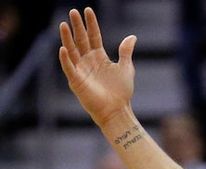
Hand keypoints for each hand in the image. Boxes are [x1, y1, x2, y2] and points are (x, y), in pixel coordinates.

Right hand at [59, 8, 135, 124]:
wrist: (117, 110)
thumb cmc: (122, 91)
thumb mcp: (126, 68)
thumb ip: (125, 52)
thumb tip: (132, 36)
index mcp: (99, 57)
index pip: (93, 36)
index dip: (91, 24)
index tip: (87, 10)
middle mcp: (88, 61)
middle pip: (80, 40)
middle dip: (77, 26)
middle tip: (72, 11)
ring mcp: (81, 70)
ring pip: (72, 50)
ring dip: (67, 38)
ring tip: (63, 24)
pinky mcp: (76, 81)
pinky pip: (69, 68)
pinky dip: (65, 59)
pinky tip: (63, 48)